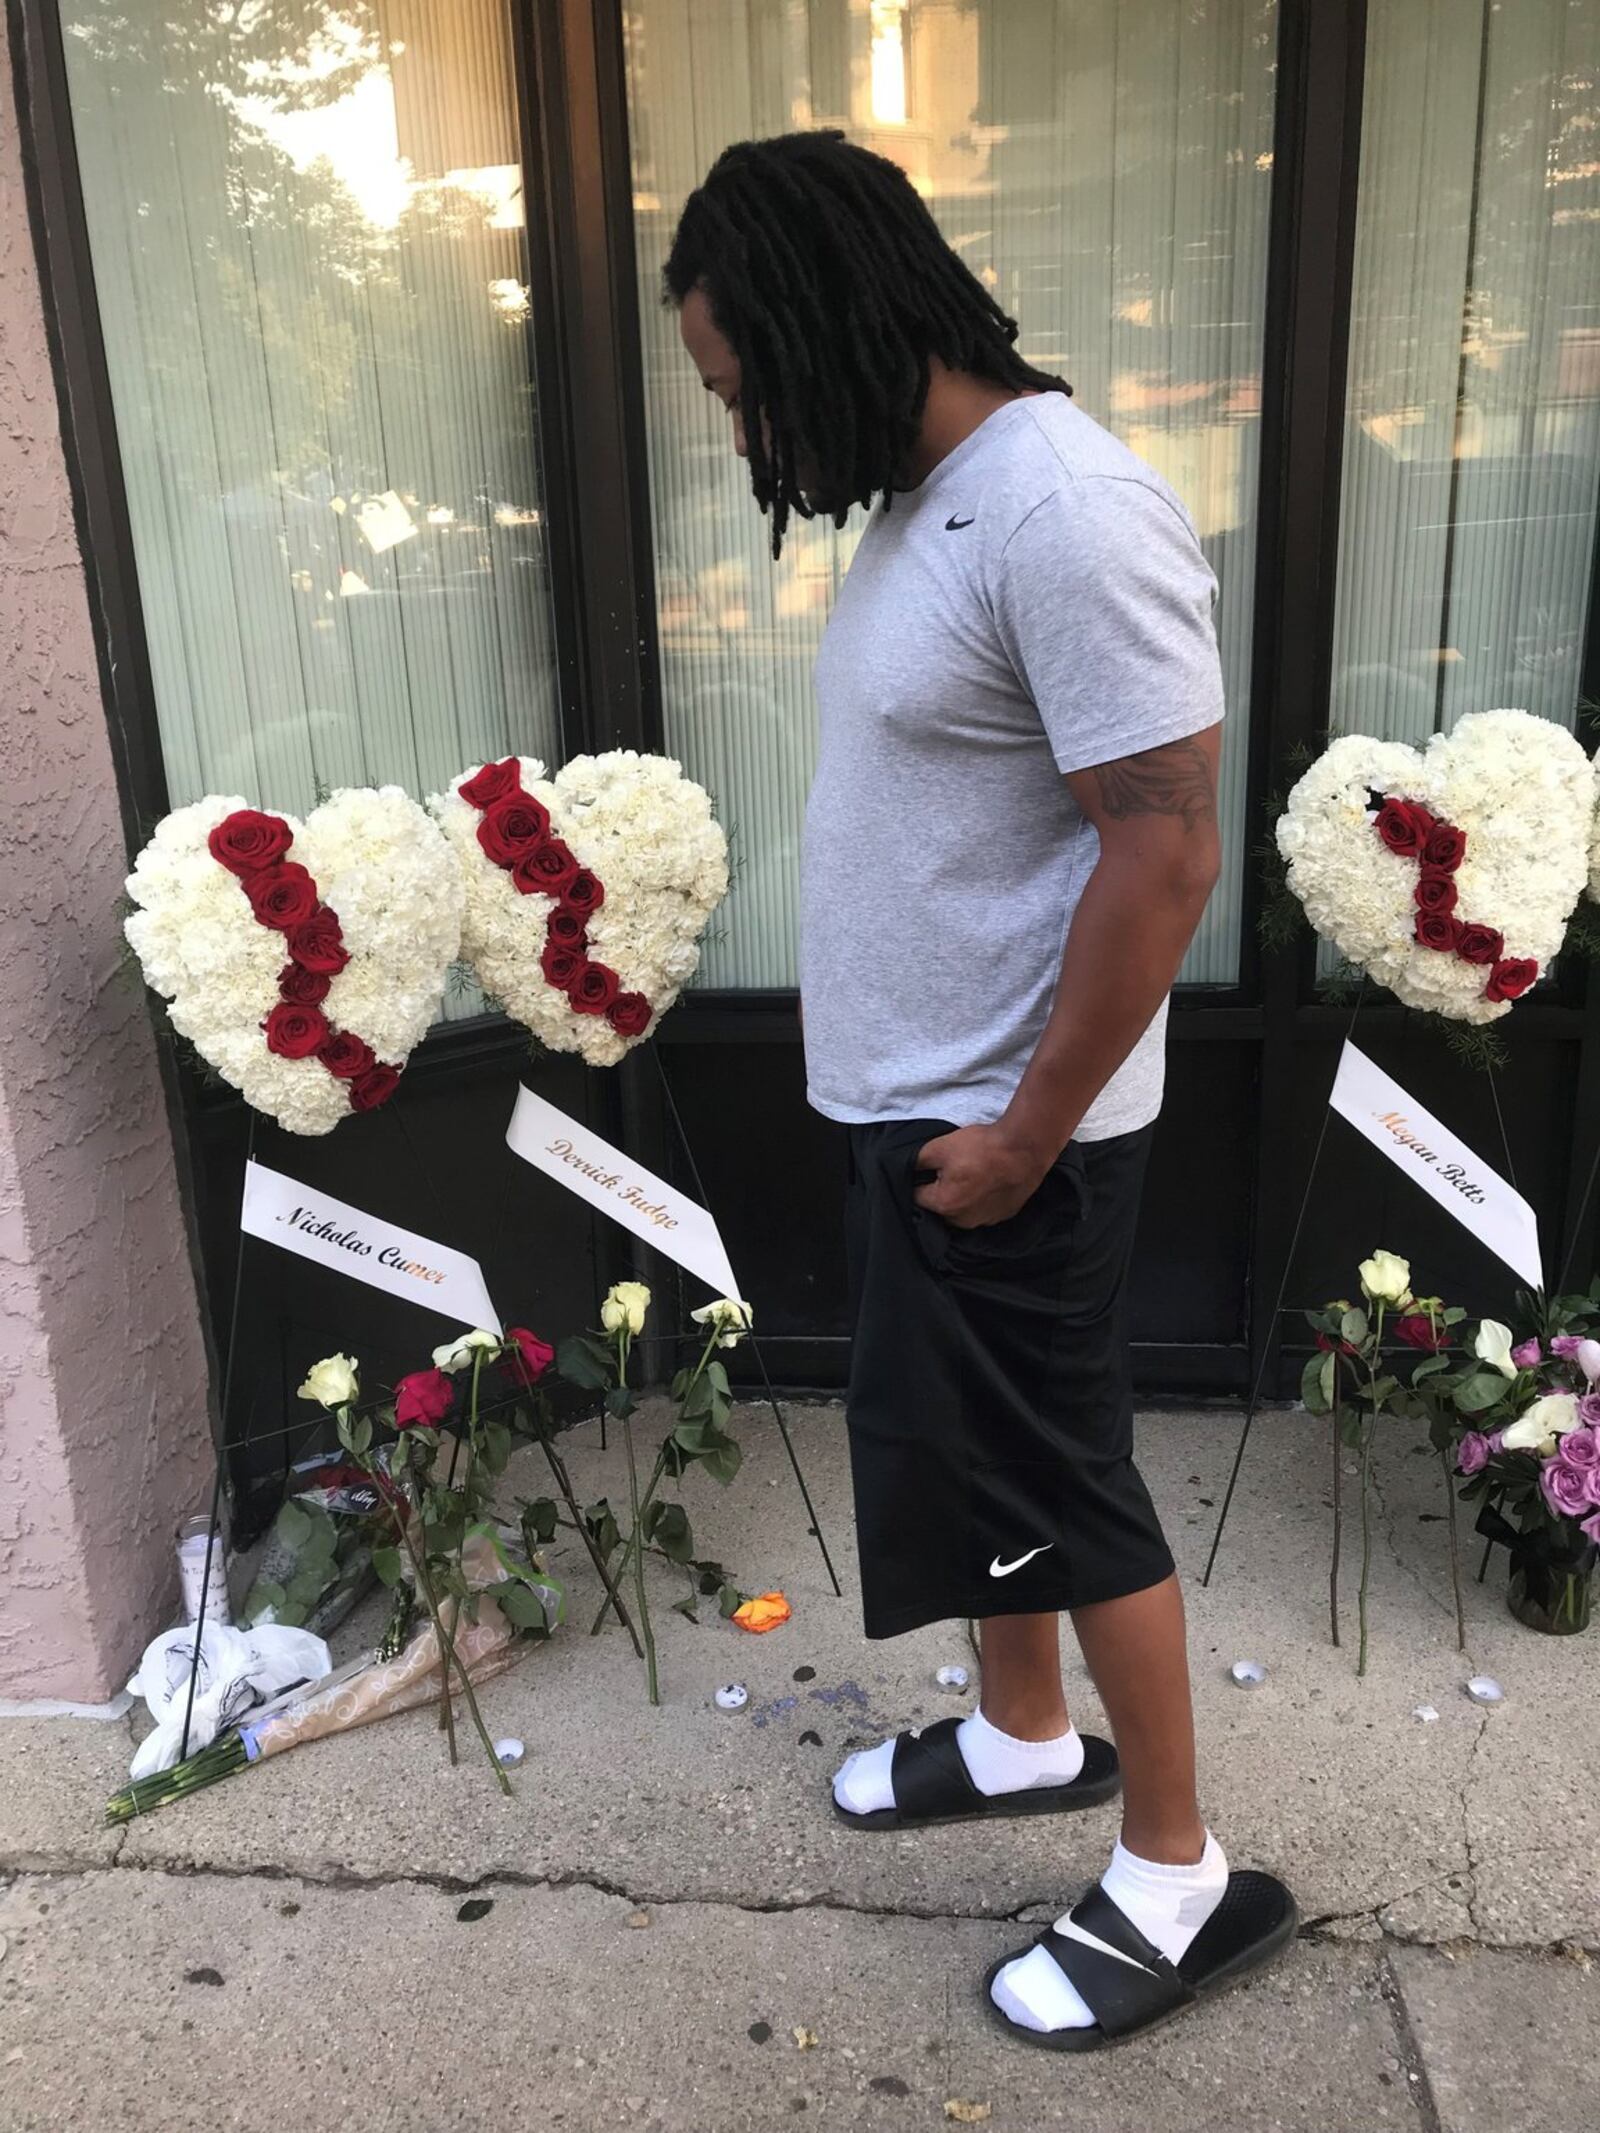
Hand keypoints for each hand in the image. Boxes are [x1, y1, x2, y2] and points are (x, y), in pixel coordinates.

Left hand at [912, 1124, 1049, 1229]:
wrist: (1024, 1148)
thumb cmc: (981, 1148)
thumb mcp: (939, 1147)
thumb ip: (917, 1161)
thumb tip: (906, 1169)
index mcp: (943, 1204)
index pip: (916, 1197)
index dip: (919, 1180)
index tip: (928, 1169)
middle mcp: (962, 1220)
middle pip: (940, 1207)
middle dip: (940, 1191)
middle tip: (952, 1169)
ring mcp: (985, 1220)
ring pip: (962, 1211)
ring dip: (962, 1197)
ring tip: (972, 1174)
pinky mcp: (1003, 1216)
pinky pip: (983, 1211)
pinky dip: (982, 1199)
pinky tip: (988, 1181)